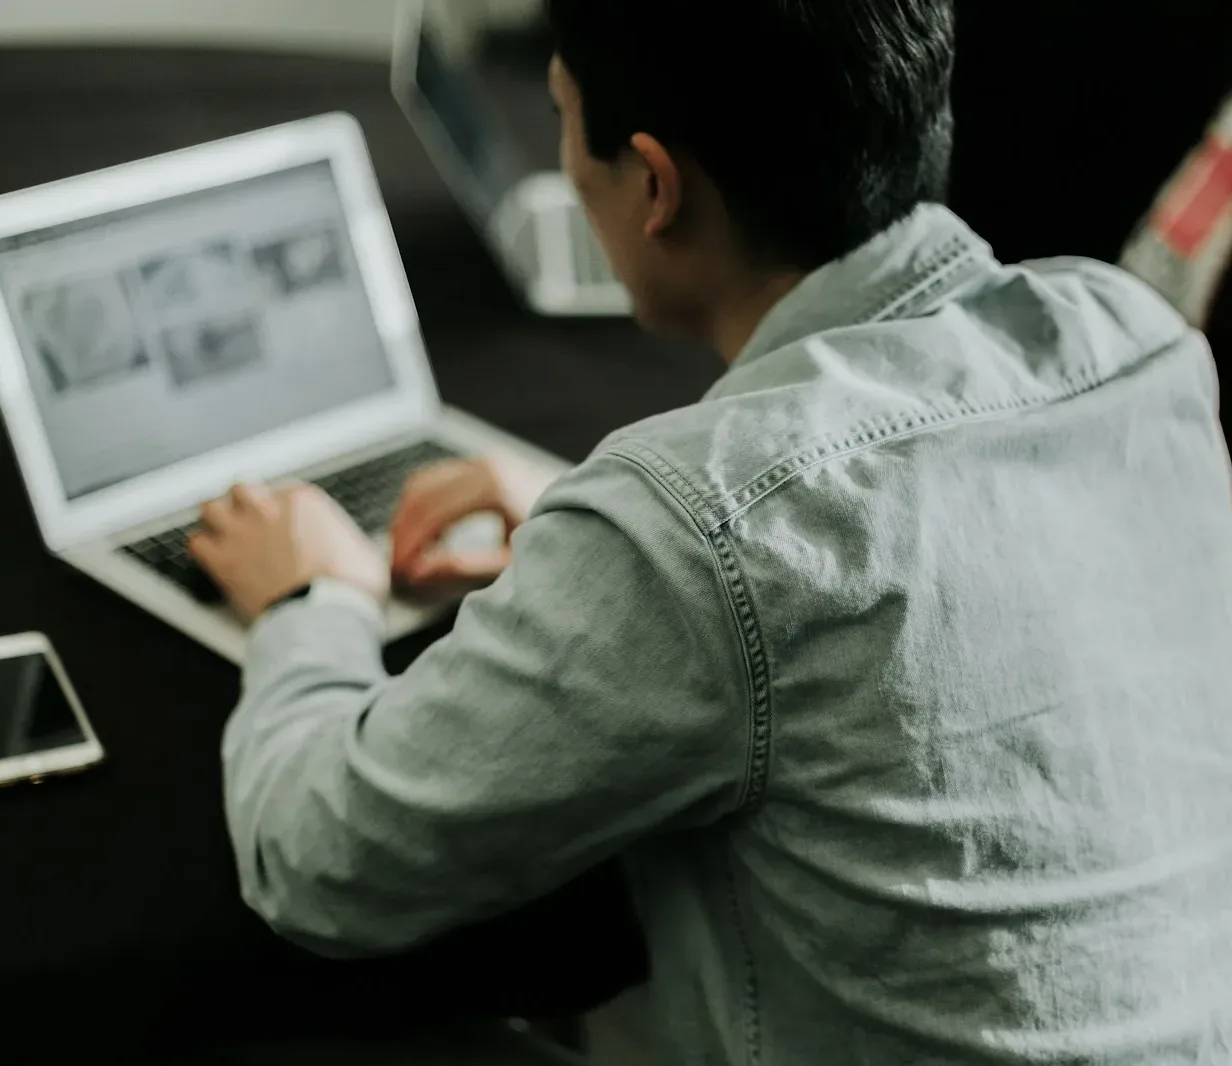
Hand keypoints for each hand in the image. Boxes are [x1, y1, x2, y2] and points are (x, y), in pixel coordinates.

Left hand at [189, 483, 390, 620]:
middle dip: (245, 503)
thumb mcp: (365, 554)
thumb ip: (350, 541)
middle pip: (241, 489)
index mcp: (303, 502)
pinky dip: (203, 549)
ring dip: (217, 520)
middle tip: (251, 519)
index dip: (282, 507)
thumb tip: (355, 549)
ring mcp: (241, 533)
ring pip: (210, 508)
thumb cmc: (347, 588)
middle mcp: (267, 510)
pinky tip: (214, 557)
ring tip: (225, 532)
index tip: (286, 522)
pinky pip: (196, 543)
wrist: (322, 616)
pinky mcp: (222, 561)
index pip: (282, 490)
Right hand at [390, 453, 552, 587]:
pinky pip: (438, 479)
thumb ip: (464, 568)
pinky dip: (423, 506)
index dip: (409, 545)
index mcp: (493, 485)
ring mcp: (486, 461)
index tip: (400, 574)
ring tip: (408, 557)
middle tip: (396, 569)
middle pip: (420, 494)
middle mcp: (487, 464)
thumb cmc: (561, 542)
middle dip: (402, 532)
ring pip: (423, 482)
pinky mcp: (486, 466)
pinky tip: (428, 539)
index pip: (430, 513)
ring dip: (408, 517)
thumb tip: (418, 573)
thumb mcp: (513, 564)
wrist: (594, 517)